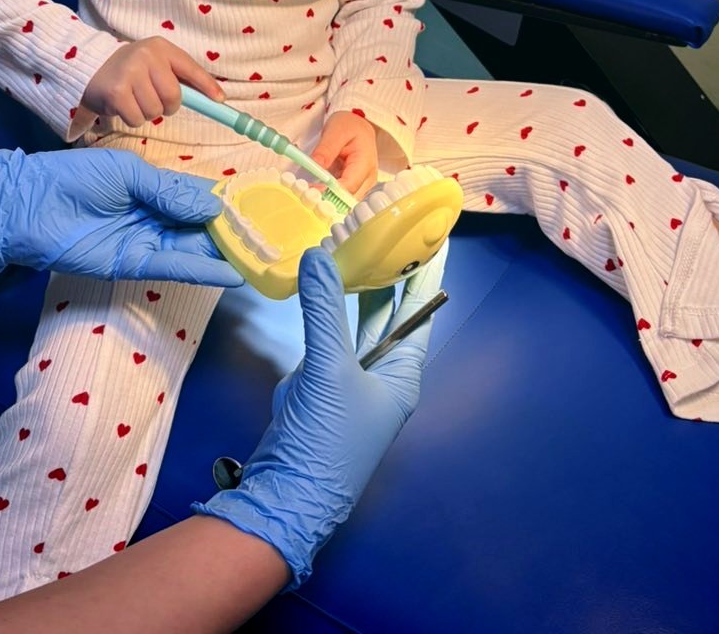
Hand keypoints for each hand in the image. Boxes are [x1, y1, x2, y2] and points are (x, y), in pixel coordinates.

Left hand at [0, 146, 241, 286]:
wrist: (29, 204)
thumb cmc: (73, 177)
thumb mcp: (127, 172)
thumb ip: (170, 191)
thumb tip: (214, 206)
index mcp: (152, 188)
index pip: (196, 196)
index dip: (225, 201)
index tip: (259, 206)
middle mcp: (153, 216)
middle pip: (199, 226)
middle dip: (232, 231)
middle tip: (270, 238)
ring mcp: (144, 241)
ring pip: (192, 248)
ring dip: (224, 254)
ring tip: (260, 257)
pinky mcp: (132, 265)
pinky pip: (173, 267)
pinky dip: (202, 270)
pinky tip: (230, 272)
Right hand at [81, 37, 224, 127]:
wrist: (90, 68)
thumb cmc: (131, 69)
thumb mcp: (155, 64)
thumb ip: (181, 77)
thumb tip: (216, 99)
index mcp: (160, 47)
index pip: (190, 67)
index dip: (207, 86)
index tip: (220, 101)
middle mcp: (146, 56)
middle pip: (173, 97)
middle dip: (167, 106)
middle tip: (154, 101)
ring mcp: (130, 73)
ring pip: (155, 111)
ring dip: (147, 113)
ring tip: (134, 100)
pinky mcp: (116, 92)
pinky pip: (137, 119)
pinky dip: (132, 118)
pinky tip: (123, 105)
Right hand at [193, 243, 446, 588]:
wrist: (287, 492)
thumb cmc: (327, 438)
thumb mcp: (328, 369)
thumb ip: (322, 309)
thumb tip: (316, 254)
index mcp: (402, 374)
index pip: (419, 312)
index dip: (424, 273)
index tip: (430, 234)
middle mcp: (382, 374)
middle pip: (390, 314)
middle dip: (385, 274)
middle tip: (381, 226)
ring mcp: (351, 381)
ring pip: (356, 323)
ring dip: (353, 289)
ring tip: (352, 244)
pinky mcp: (321, 386)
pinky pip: (328, 337)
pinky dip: (324, 310)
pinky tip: (318, 285)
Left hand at [311, 110, 378, 200]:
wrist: (357, 126)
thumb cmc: (349, 126)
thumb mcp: (335, 131)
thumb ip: (325, 149)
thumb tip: (314, 166)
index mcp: (365, 163)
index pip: (348, 185)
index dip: (330, 192)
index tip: (311, 191)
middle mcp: (368, 178)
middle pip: (348, 198)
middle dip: (327, 198)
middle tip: (306, 194)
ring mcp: (363, 185)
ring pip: (345, 201)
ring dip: (327, 198)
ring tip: (309, 192)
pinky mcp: (355, 187)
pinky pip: (342, 196)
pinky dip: (329, 195)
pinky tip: (316, 190)